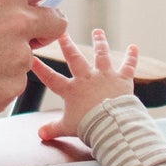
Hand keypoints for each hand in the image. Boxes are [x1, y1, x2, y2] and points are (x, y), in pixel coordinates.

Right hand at [35, 29, 138, 143]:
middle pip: (75, 58)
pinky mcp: (122, 80)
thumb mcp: (67, 128)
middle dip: (67, 44)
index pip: (51, 78)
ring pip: (101, 55)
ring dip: (99, 42)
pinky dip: (131, 56)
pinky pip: (128, 66)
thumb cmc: (88, 126)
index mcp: (71, 90)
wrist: (110, 124)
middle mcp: (87, 78)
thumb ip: (53, 129)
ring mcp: (105, 76)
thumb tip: (40, 134)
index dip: (40, 69)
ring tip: (97, 31)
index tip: (32, 58)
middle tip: (62, 33)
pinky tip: (133, 47)